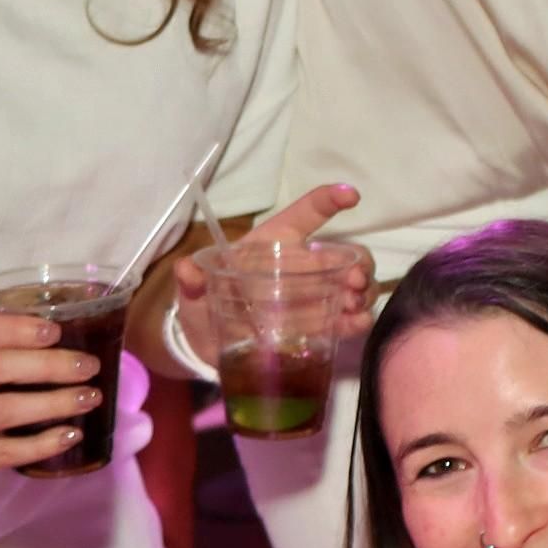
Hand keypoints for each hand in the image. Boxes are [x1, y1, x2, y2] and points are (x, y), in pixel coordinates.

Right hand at [0, 309, 109, 475]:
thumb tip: (68, 334)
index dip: (17, 330)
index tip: (55, 332)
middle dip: (50, 366)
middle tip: (89, 366)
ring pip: (3, 411)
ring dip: (54, 403)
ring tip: (90, 397)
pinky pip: (2, 452)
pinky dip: (41, 445)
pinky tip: (71, 434)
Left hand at [169, 181, 374, 317]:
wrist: (208, 350)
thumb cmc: (204, 308)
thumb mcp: (193, 294)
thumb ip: (193, 280)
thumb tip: (186, 269)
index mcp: (274, 245)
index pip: (305, 214)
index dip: (328, 200)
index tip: (352, 197)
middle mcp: (301, 266)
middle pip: (341, 253)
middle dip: (356, 262)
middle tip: (354, 281)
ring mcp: (314, 297)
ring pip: (352, 283)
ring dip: (361, 291)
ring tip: (354, 304)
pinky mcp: (318, 327)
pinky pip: (346, 318)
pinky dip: (357, 320)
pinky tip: (356, 323)